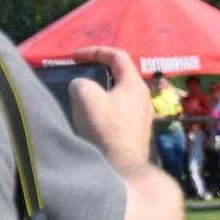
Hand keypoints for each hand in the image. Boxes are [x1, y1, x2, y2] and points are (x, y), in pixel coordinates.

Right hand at [67, 46, 155, 171]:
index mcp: (135, 85)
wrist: (122, 168)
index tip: (75, 57)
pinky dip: (105, 111)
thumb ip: (81, 82)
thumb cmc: (105, 128)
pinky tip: (93, 120)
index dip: (94, 51)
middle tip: (80, 76)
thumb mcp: (84, 94)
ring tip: (83, 99)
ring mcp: (143, 119)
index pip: (118, 56)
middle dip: (98, 73)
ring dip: (101, 94)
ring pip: (120, 97)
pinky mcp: (138, 135)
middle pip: (121, 77)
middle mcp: (144, 100)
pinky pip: (120, 115)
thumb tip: (84, 89)